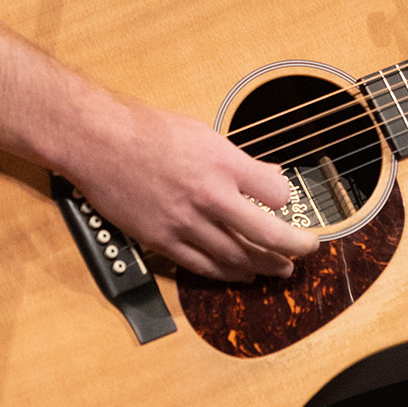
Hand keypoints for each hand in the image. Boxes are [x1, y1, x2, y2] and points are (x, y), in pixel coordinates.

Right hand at [60, 94, 318, 282]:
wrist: (100, 143)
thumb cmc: (149, 131)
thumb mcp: (203, 133)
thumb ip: (238, 160)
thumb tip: (269, 177)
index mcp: (223, 163)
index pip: (276, 193)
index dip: (287, 201)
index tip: (287, 203)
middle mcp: (209, 196)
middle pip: (266, 234)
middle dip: (294, 247)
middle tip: (307, 251)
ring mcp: (185, 222)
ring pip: (236, 257)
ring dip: (263, 266)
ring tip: (279, 268)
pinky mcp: (163, 240)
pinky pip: (202, 267)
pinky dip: (226, 274)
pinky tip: (240, 275)